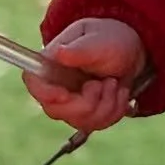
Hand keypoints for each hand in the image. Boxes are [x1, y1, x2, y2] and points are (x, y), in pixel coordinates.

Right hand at [23, 18, 145, 132]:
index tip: (66, 95)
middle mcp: (56, 86)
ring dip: (106, 104)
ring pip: (80, 121)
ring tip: (114, 83)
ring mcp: (70, 104)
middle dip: (87, 102)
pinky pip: (97, 124)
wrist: (131, 55)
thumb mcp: (99, 41)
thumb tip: (58, 53)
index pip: (33, 82)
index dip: (44, 93)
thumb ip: (80, 50)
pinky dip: (115, 110)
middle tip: (104, 82)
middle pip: (55, 110)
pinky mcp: (86, 115)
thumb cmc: (111, 40)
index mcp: (52, 63)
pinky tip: (119, 93)